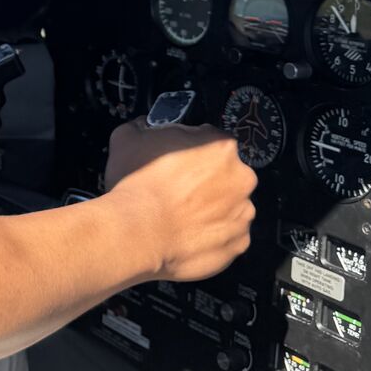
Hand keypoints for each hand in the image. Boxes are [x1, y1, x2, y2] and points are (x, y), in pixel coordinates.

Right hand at [105, 118, 256, 283]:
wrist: (137, 233)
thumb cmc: (136, 184)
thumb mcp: (128, 138)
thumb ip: (145, 126)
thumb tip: (146, 126)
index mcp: (222, 146)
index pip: (212, 140)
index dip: (192, 150)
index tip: (177, 161)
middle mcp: (242, 178)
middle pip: (228, 174)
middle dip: (207, 181)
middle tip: (178, 191)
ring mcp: (243, 214)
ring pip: (230, 206)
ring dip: (212, 209)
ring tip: (181, 217)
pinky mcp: (239, 243)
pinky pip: (228, 236)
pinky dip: (212, 235)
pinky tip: (187, 235)